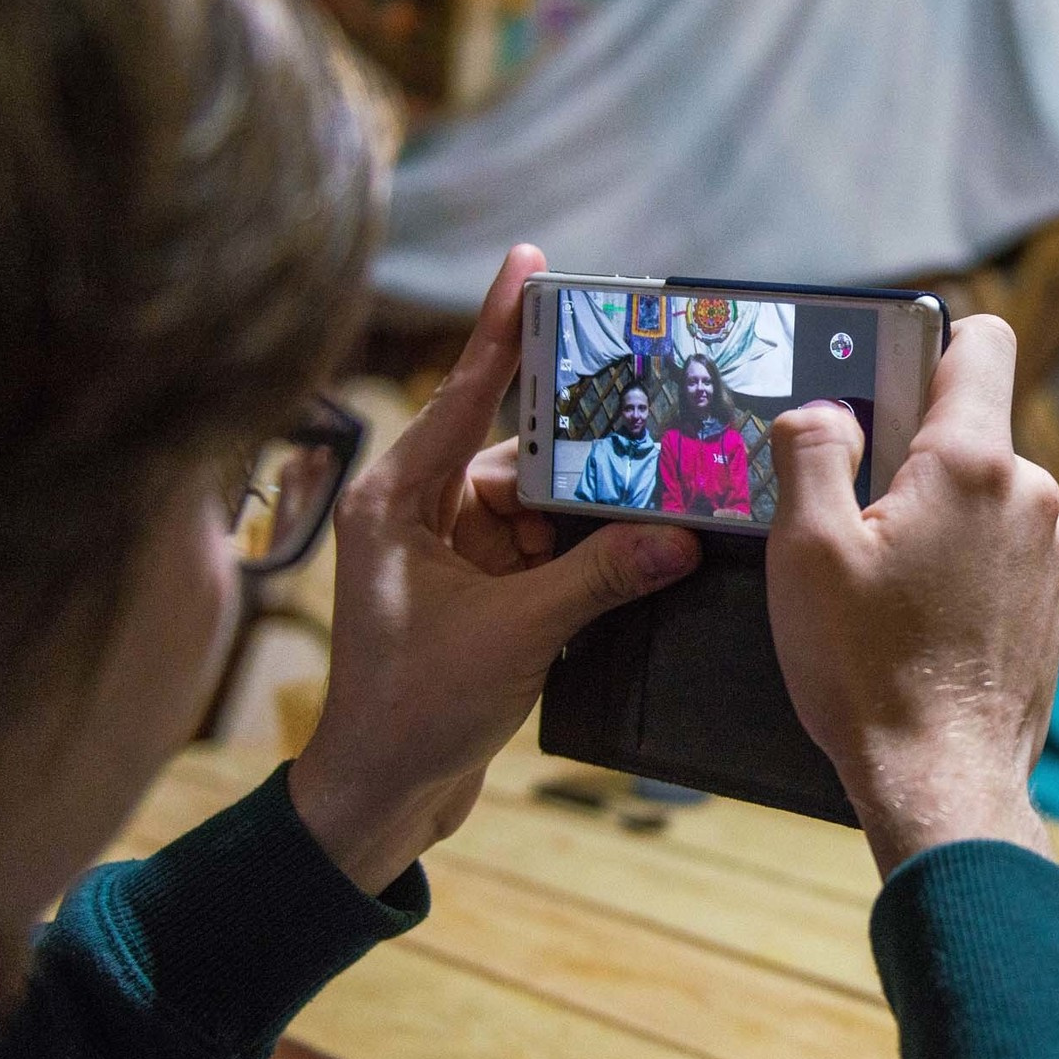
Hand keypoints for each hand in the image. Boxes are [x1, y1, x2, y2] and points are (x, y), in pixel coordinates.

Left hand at [293, 245, 700, 890]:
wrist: (381, 797)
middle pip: (520, 452)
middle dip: (584, 461)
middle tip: (648, 433)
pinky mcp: (477, 592)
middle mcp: (418, 512)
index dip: (504, 326)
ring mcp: (447, 552)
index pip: (463, 393)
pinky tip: (628, 567)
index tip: (533, 262)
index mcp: (396, 500)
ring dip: (590, 524)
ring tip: (647, 532)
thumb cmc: (412, 711)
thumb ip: (598, 576)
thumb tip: (677, 535)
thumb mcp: (515, 634)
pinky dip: (584, 558)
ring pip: (542, 505)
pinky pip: (546, 550)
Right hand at [766, 316, 1058, 875]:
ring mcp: (1053, 551)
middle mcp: (1031, 495)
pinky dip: (963, 565)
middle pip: (969, 428)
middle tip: (854, 520)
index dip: (927, 342)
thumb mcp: (805, 550)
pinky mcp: (1055, 600)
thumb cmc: (869, 672)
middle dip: (909, 455)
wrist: (942, 782)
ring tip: (884, 584)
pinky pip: (1002, 549)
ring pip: (984, 493)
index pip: (981, 341)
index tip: (880, 383)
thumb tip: (825, 412)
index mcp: (974, 463)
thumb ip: (811, 452)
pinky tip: (920, 620)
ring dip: (936, 517)